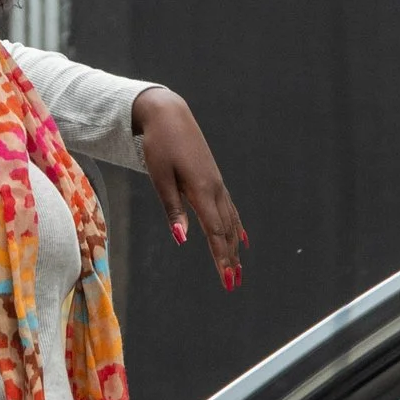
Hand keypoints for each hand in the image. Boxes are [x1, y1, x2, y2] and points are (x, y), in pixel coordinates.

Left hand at [134, 87, 246, 290]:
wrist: (169, 115)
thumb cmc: (159, 145)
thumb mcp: (160, 178)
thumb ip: (172, 209)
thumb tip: (182, 239)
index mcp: (202, 190)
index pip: (215, 232)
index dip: (220, 258)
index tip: (226, 279)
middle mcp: (215, 189)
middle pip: (226, 231)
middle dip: (230, 259)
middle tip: (233, 284)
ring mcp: (217, 184)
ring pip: (230, 222)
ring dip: (234, 247)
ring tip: (238, 269)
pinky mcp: (213, 180)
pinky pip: (229, 209)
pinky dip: (236, 227)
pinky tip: (241, 240)